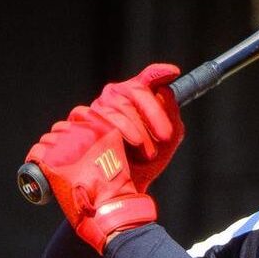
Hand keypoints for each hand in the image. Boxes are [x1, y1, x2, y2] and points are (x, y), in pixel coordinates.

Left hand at [25, 115, 155, 252]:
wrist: (109, 206)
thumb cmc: (115, 190)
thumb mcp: (117, 158)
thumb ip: (104, 146)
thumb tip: (89, 148)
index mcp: (102, 129)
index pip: (78, 114)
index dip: (74, 127)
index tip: (75, 139)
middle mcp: (83, 132)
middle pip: (60, 128)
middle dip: (60, 141)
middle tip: (64, 159)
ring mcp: (66, 145)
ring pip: (47, 140)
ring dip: (48, 150)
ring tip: (54, 166)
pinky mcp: (52, 159)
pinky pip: (36, 152)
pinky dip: (35, 159)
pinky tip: (39, 166)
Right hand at [82, 63, 183, 191]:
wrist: (124, 184)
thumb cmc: (147, 160)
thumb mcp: (169, 138)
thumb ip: (172, 114)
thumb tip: (165, 92)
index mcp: (138, 96)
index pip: (148, 78)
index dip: (159, 73)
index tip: (173, 73)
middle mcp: (117, 95)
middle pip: (136, 90)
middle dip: (154, 113)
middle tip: (166, 136)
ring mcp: (100, 105)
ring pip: (122, 105)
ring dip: (140, 130)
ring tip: (148, 152)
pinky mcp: (85, 119)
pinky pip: (106, 117)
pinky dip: (124, 130)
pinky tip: (133, 143)